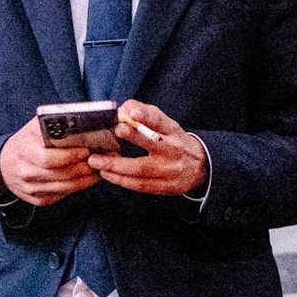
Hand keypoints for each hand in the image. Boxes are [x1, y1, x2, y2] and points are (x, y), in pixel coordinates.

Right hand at [0, 115, 98, 205]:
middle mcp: (26, 172)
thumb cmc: (26, 142)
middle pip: (61, 174)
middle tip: (97, 161)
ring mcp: (31, 189)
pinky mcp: (38, 199)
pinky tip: (85, 178)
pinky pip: (62, 195)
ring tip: (97, 170)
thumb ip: (53, 124)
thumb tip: (81, 121)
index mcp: (24, 151)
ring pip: (65, 187)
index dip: (70, 156)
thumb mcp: (34, 128)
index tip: (86, 150)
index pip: (48, 158)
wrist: (4, 165)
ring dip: (84, 180)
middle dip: (83, 168)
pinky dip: (76, 187)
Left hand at [92, 101, 207, 196]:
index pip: (159, 121)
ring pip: (141, 169)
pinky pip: (140, 185)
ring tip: (95, 161)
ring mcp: (170, 170)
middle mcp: (173, 149)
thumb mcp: (165, 124)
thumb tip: (123, 108)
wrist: (200, 167)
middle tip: (110, 134)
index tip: (130, 113)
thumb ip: (144, 113)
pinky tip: (106, 174)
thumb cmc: (173, 141)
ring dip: (115, 166)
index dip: (145, 116)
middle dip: (130, 138)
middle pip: (151, 144)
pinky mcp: (166, 187)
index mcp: (172, 131)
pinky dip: (121, 180)